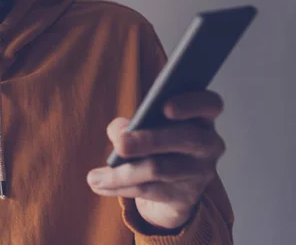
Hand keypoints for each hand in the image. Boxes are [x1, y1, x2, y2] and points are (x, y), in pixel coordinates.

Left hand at [87, 90, 225, 231]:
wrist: (170, 189)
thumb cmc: (156, 144)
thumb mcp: (146, 128)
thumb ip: (133, 124)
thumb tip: (120, 134)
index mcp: (201, 117)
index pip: (210, 104)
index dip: (191, 104)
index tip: (166, 107)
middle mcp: (208, 144)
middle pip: (185, 138)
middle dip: (148, 140)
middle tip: (120, 144)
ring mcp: (200, 173)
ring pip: (159, 169)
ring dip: (121, 173)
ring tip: (93, 177)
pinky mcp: (186, 198)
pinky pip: (148, 190)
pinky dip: (118, 187)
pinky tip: (98, 184)